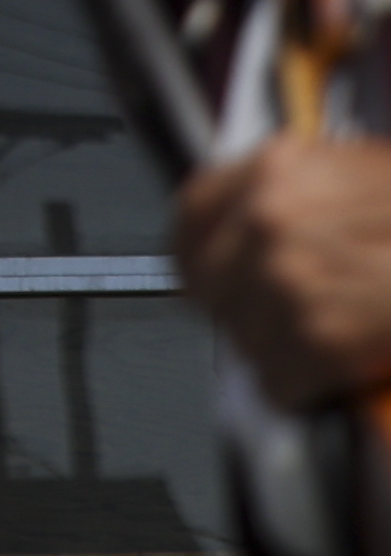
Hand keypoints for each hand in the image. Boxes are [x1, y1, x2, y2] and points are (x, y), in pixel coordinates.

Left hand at [182, 132, 390, 408]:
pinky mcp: (316, 339)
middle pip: (209, 286)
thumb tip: (252, 234)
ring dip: (280, 350)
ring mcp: (287, 279)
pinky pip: (281, 381)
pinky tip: (339, 370)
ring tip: (328, 341)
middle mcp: (270, 218)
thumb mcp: (364, 177)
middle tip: (286, 319)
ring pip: (243, 339)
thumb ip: (300, 198)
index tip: (215, 276)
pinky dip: (307, 387)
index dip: (201, 254)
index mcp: (280, 168)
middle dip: (242, 309)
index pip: (192, 216)